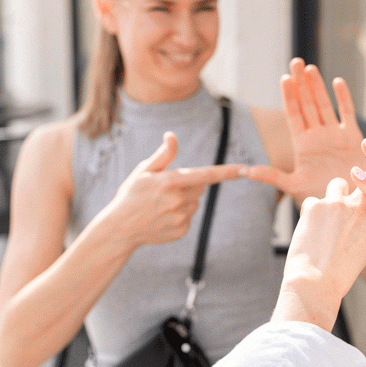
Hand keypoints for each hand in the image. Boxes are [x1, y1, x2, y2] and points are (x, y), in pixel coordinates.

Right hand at [99, 132, 244, 249]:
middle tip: (166, 189)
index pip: (206, 175)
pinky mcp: (181, 230)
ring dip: (185, 200)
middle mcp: (178, 201)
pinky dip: (180, 215)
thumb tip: (172, 136)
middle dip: (190, 184)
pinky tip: (162, 216)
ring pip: (195, 202)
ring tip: (161, 204)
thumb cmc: (131, 194)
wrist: (119, 228)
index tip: (246, 169)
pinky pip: (189, 217)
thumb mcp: (143, 171)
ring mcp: (180, 218)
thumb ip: (163, 155)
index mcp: (170, 182)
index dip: (228, 172)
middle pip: (201, 186)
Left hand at [243, 58, 365, 204]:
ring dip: (318, 87)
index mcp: (302, 145)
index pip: (293, 115)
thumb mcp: (293, 186)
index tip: (284, 78)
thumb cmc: (320, 198)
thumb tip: (246, 170)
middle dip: (301, 83)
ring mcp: (335, 135)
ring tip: (310, 68)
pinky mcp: (353, 138)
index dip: (289, 97)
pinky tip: (337, 81)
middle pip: (307, 104)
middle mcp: (317, 136)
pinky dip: (343, 98)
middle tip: (296, 62)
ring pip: (325, 105)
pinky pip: (347, 114)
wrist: (347, 206)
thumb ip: (272, 176)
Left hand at [270, 126, 365, 329]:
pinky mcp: (317, 203)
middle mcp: (361, 208)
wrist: (315, 283)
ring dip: (334, 196)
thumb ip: (364, 227)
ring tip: (325, 222)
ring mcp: (339, 203)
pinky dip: (311, 216)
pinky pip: (313, 202)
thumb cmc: (339, 273)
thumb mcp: (362, 250)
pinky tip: (310, 234)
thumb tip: (357, 215)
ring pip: (338, 184)